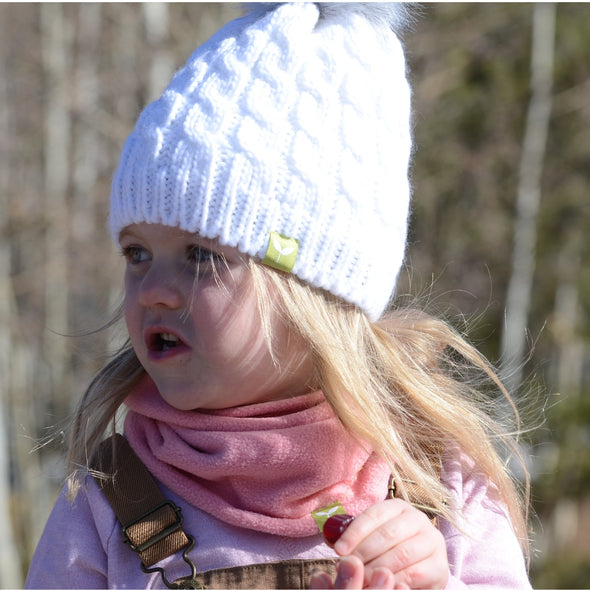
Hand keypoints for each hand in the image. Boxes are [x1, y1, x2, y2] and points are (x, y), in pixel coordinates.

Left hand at [311, 499, 449, 588]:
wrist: (419, 571)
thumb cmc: (386, 551)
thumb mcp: (370, 538)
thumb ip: (351, 535)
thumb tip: (329, 536)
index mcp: (398, 507)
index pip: (374, 515)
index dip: (354, 532)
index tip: (338, 551)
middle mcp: (418, 519)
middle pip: (388, 534)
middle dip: (364, 552)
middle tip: (348, 568)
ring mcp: (432, 542)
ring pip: (402, 554)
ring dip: (377, 569)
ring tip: (361, 579)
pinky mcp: (440, 566)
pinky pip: (415, 574)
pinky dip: (395, 582)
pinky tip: (382, 586)